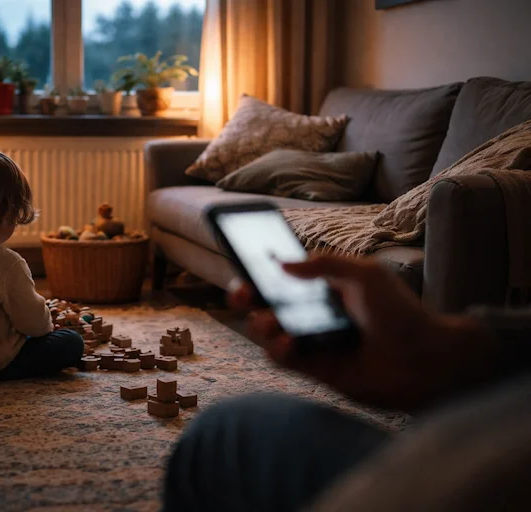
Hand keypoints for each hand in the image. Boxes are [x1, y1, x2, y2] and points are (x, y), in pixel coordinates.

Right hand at [229, 256, 487, 410]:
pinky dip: (279, 350)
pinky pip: (284, 359)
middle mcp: (314, 313)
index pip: (283, 277)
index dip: (261, 271)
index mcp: (325, 287)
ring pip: (269, 333)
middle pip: (267, 304)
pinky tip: (289, 342)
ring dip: (262, 325)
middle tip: (240, 294)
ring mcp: (313, 342)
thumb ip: (325, 264)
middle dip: (246, 298)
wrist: (427, 361)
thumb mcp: (366, 275)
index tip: (244, 264)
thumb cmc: (401, 313)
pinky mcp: (317, 369)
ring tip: (271, 322)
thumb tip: (283, 264)